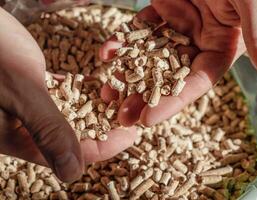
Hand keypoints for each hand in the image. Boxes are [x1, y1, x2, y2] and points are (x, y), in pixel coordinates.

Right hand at [0, 8, 135, 181]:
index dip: (104, 146)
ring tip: (118, 97)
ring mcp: (29, 104)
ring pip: (70, 112)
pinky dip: (80, 89)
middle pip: (74, 134)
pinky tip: (96, 84)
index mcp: (20, 138)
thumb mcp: (20, 92)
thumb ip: (47, 130)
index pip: (70, 153)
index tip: (130, 133)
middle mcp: (26, 125)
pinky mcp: (31, 84)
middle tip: (129, 114)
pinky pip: (62, 92)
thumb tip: (72, 173)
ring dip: (94, 107)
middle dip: (104, 126)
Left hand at [99, 0, 256, 126]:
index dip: (172, 102)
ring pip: (149, 57)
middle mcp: (199, 40)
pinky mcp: (162, 9)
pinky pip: (140, 29)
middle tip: (120, 116)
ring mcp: (179, 25)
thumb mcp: (251, 5)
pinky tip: (107, 53)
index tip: (146, 119)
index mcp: (222, 46)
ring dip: (127, 75)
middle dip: (144, 97)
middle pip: (168, 76)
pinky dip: (123, 41)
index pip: (196, 82)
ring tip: (106, 92)